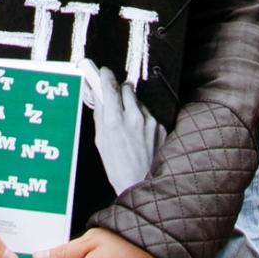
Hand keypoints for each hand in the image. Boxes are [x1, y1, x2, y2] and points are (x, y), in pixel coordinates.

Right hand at [77, 61, 165, 193]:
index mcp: (115, 121)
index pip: (110, 87)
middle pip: (126, 88)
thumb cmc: (118, 168)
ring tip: (128, 126)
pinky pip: (149, 115)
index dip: (105, 76)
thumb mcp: (101, 142)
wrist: (141, 185)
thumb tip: (97, 98)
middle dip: (120, 91)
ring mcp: (150, 122)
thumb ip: (100, 116)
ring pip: (139, 102)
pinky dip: (143, 120)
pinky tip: (139, 135)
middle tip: (115, 100)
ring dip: (132, 106)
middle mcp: (134, 117)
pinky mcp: (161, 128)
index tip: (102, 72)